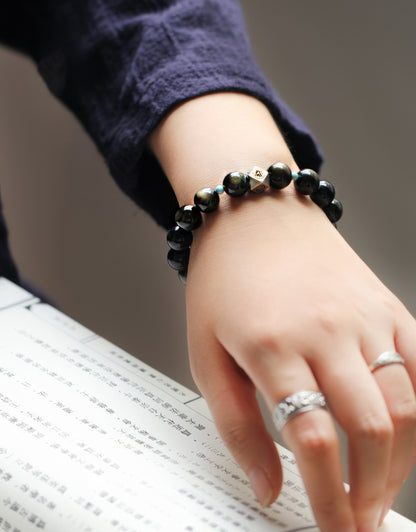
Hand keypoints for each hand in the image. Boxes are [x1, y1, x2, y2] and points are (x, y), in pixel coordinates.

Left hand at [185, 188, 415, 531]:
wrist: (256, 218)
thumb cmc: (223, 285)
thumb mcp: (205, 353)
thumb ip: (236, 425)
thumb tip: (269, 491)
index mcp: (272, 345)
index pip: (311, 439)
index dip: (327, 499)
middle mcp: (327, 331)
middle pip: (370, 429)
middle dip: (369, 492)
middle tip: (357, 525)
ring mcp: (365, 316)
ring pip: (406, 405)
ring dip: (399, 464)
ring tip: (376, 493)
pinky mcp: (387, 305)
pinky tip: (407, 438)